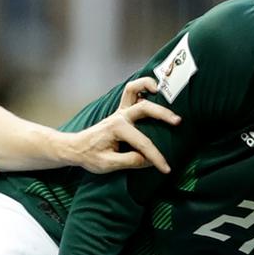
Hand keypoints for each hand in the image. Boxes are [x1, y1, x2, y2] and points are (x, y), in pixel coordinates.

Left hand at [62, 77, 180, 174]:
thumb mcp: (107, 164)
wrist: (75, 148)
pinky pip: (131, 93)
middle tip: (178, 122)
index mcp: (116, 128)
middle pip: (143, 108)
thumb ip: (129, 161)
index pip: (142, 143)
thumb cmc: (90, 156)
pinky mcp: (121, 112)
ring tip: (162, 90)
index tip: (166, 169)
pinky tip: (154, 93)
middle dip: (162, 114)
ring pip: (133, 89)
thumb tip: (148, 160)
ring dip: (146, 85)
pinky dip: (142, 88)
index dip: (156, 157)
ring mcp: (120, 112)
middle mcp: (119, 116)